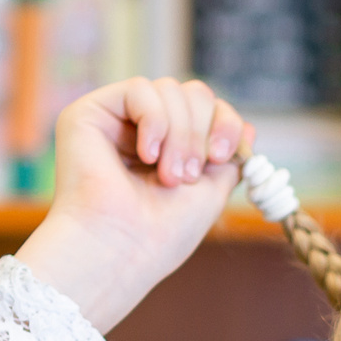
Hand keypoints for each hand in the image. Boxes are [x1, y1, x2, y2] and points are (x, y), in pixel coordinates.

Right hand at [17, 77, 253, 331]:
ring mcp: (115, 120)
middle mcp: (140, 130)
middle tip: (190, 175)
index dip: (225, 123)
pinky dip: (155, 121)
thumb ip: (228, 157)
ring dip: (180, 134)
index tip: (223, 156)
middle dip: (201, 131)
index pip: (207, 109)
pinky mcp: (90, 112)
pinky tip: (147, 155)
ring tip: (168, 176)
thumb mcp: (210, 191)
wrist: (121, 251)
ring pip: (168, 89)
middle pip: (192, 93)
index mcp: (168, 148)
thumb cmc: (160, 234)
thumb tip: (249, 126)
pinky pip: (139, 89)